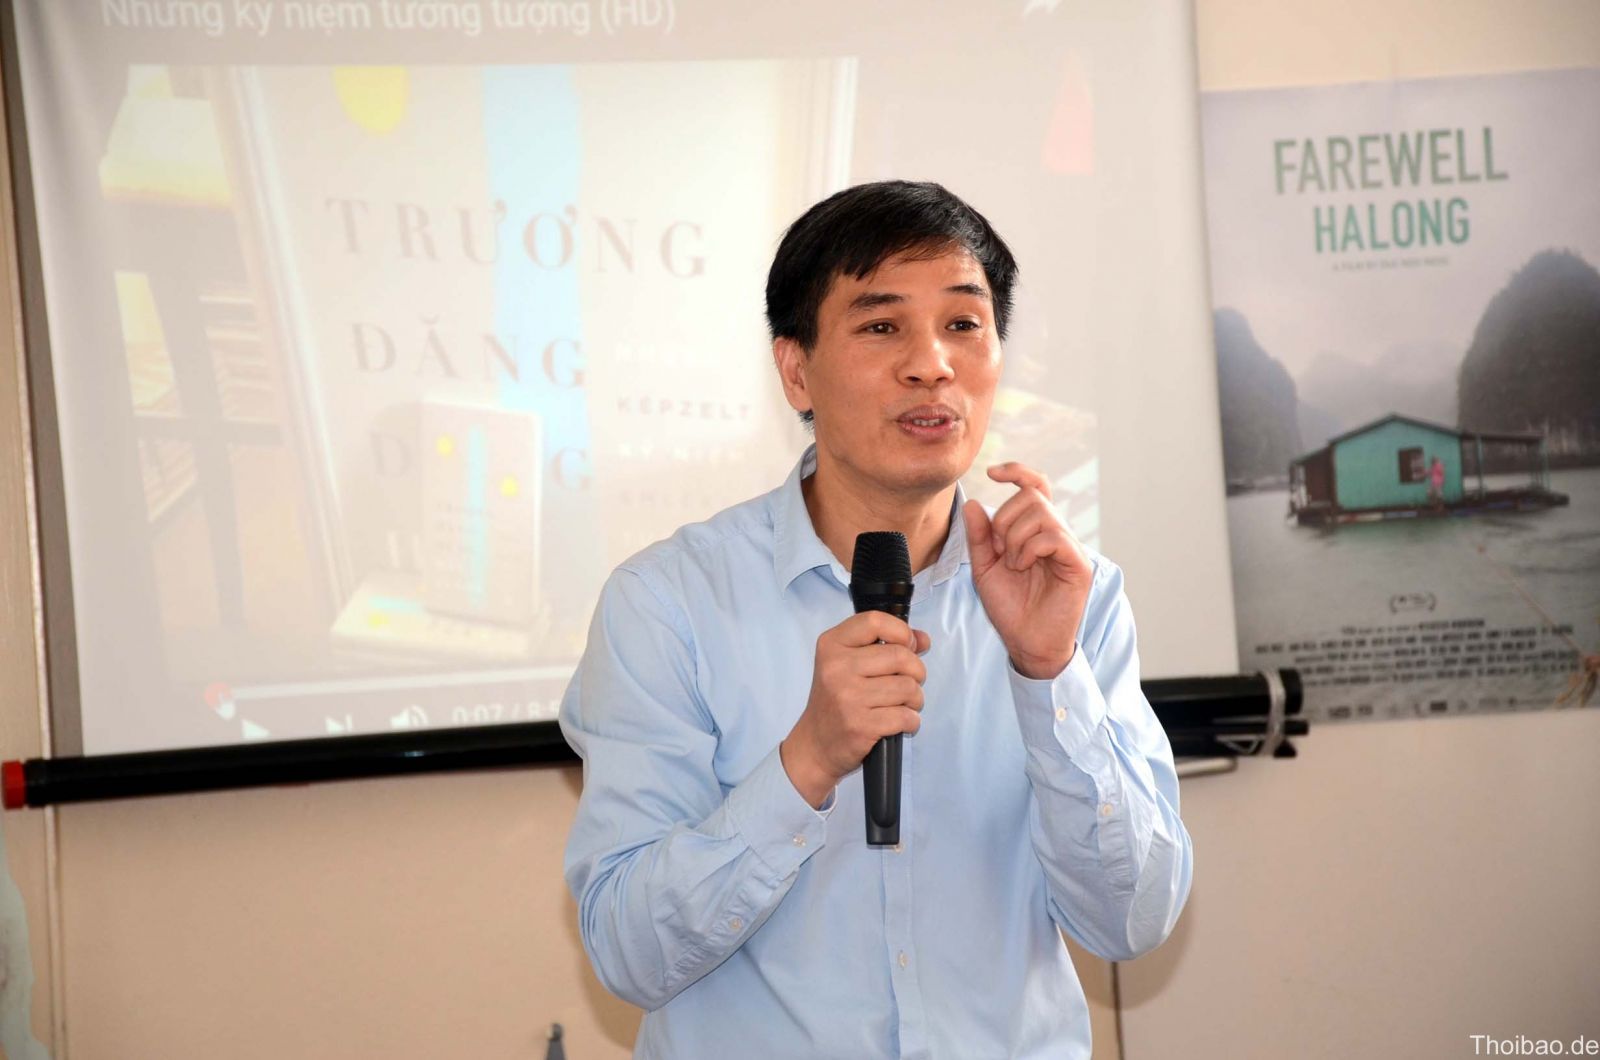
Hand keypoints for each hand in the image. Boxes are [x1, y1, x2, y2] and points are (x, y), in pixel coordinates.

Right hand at [781, 611, 930, 807]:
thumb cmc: (836, 701)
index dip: (901, 632)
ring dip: (915, 699)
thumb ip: (884, 644)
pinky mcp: (860, 725)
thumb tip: (922, 639)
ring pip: (908, 687)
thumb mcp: (848, 664)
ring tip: (903, 705)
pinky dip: (911, 721)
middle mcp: (836, 668)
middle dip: (916, 671)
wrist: (814, 744)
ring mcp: (848, 697)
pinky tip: (899, 722)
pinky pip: (906, 716)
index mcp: (832, 645)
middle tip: (908, 683)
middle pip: (900, 655)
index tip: (907, 646)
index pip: (875, 621)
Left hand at [961, 462, 1092, 680]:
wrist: (1026, 642)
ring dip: (1015, 538)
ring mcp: (1069, 547)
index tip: (992, 473)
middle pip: (1031, 496)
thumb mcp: (985, 567)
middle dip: (1005, 519)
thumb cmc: (1011, 607)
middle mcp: (1056, 533)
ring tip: (1014, 564)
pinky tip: (1024, 567)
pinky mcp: (1078, 564)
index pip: (1035, 486)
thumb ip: (979, 537)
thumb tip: (971, 503)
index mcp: (1036, 530)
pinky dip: (1029, 548)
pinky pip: (1053, 536)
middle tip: (1000, 551)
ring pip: (1041, 514)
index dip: (1017, 471)